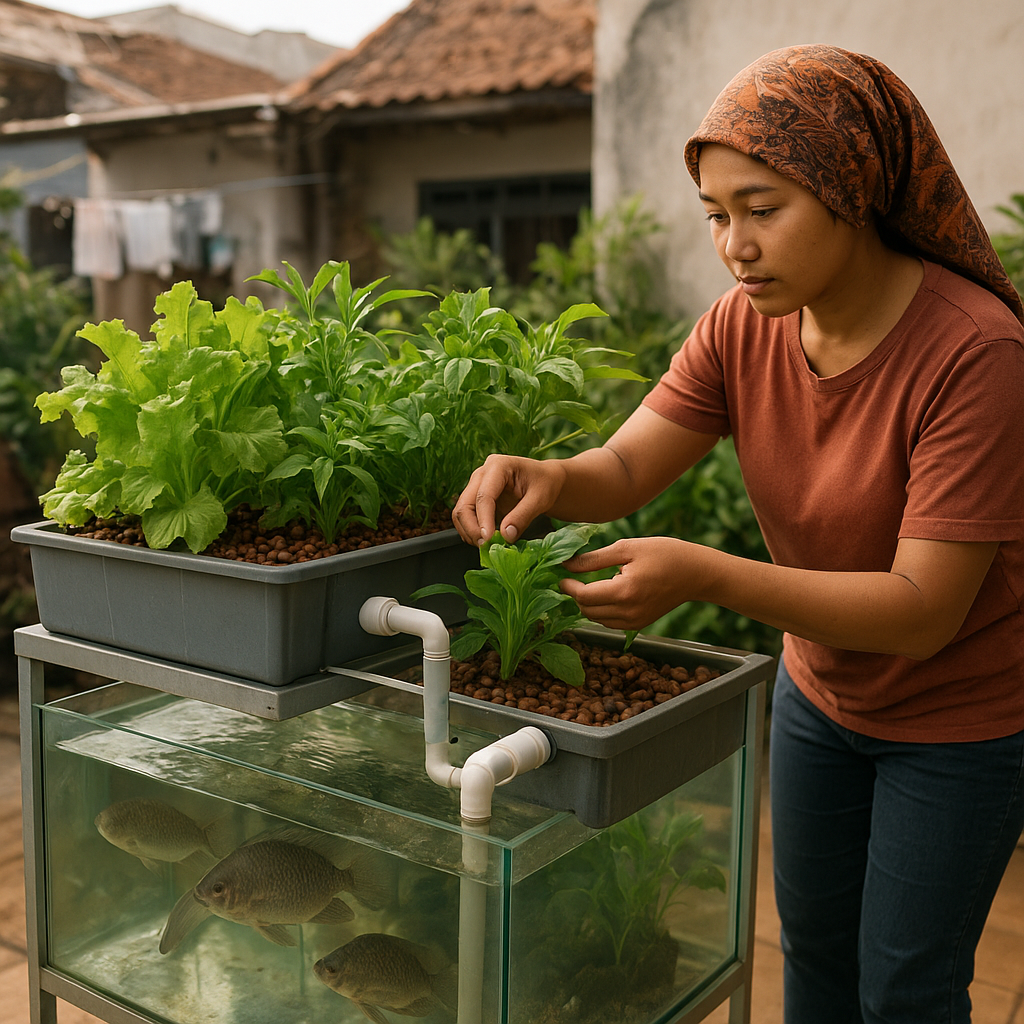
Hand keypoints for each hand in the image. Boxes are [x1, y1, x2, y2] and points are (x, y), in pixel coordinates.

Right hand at [453, 454, 566, 545]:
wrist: (545, 480)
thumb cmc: (545, 484)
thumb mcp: (541, 499)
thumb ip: (523, 516)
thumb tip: (505, 536)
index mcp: (498, 466)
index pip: (484, 495)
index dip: (484, 519)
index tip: (488, 538)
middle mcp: (482, 473)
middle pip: (464, 504)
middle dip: (472, 528)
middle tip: (486, 546)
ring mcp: (476, 486)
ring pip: (461, 512)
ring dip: (469, 532)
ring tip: (487, 545)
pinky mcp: (476, 498)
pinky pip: (466, 517)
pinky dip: (472, 531)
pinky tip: (486, 540)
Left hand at [561, 536, 706, 630]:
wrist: (697, 573)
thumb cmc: (665, 553)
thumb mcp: (628, 548)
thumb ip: (594, 558)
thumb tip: (566, 564)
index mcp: (625, 592)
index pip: (584, 596)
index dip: (568, 586)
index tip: (561, 574)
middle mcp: (629, 612)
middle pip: (587, 610)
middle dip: (576, 595)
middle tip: (573, 577)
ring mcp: (635, 622)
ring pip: (596, 619)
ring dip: (588, 603)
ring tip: (589, 583)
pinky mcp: (640, 624)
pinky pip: (610, 622)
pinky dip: (601, 610)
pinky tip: (605, 593)